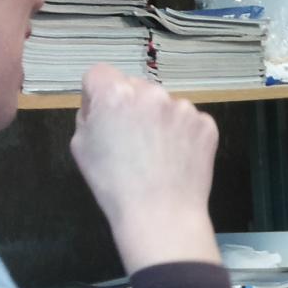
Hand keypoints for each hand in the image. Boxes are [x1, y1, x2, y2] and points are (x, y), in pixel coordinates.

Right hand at [70, 65, 221, 271]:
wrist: (160, 213)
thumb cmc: (113, 184)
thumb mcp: (80, 145)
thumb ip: (90, 114)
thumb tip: (100, 104)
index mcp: (115, 93)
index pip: (100, 74)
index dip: (97, 94)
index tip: (102, 116)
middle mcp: (152, 92)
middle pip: (136, 87)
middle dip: (131, 105)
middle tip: (131, 140)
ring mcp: (183, 107)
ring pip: (164, 104)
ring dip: (159, 119)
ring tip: (155, 154)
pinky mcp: (206, 123)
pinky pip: (188, 121)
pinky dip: (182, 134)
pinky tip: (175, 158)